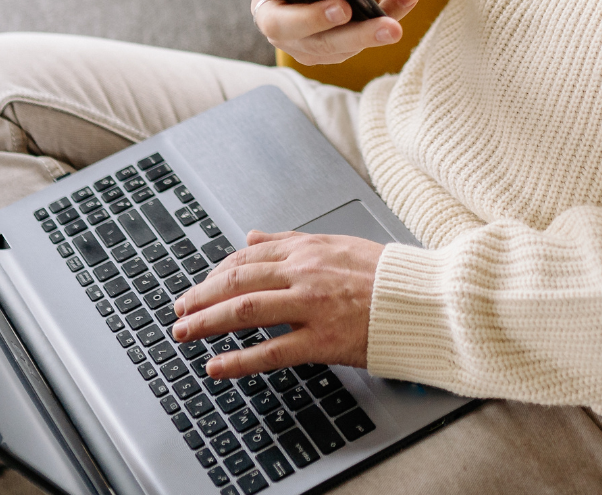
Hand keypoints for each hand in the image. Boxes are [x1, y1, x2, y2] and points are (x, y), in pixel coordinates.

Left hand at [171, 230, 383, 375]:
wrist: (422, 299)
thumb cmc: (385, 275)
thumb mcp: (336, 244)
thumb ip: (290, 241)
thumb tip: (252, 236)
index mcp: (306, 250)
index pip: (246, 260)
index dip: (214, 275)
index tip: (199, 288)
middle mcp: (304, 274)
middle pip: (237, 283)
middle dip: (200, 298)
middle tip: (179, 312)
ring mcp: (311, 307)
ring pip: (245, 312)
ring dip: (206, 323)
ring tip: (184, 335)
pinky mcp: (322, 341)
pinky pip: (270, 351)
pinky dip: (237, 360)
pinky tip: (216, 366)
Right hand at [249, 0, 418, 65]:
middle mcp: (272, 10)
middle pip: (282, 25)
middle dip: (315, 19)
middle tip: (345, 9)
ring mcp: (292, 36)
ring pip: (318, 46)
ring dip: (356, 37)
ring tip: (391, 27)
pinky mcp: (318, 51)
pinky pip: (346, 49)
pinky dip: (375, 33)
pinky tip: (400, 15)